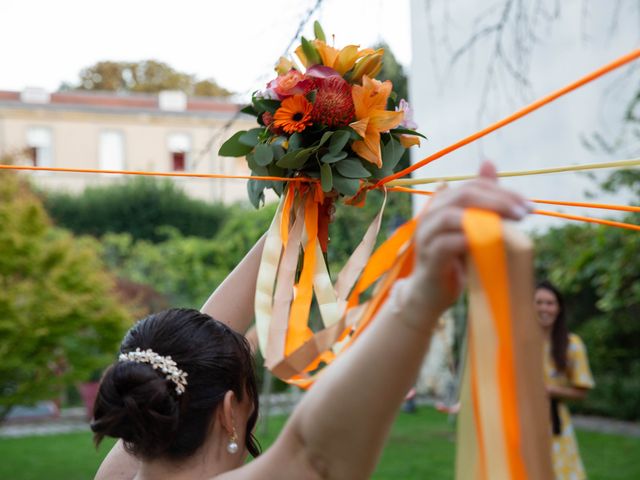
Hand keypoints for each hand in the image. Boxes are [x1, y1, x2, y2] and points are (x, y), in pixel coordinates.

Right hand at [403, 161, 529, 317]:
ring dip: (485, 219)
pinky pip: (446, 244)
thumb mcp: (468, 226)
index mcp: (441, 204)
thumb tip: (489, 163)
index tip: (528, 205)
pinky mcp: (429, 258)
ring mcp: (427, 237)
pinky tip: (490, 244)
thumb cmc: (452, 259)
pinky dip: (468, 241)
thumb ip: (479, 199)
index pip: (472, 186)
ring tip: (511, 227)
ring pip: (451, 216)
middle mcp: (431, 215)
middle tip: (525, 213)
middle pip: (463, 196)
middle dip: (498, 201)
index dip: (502, 191)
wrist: (429, 293)